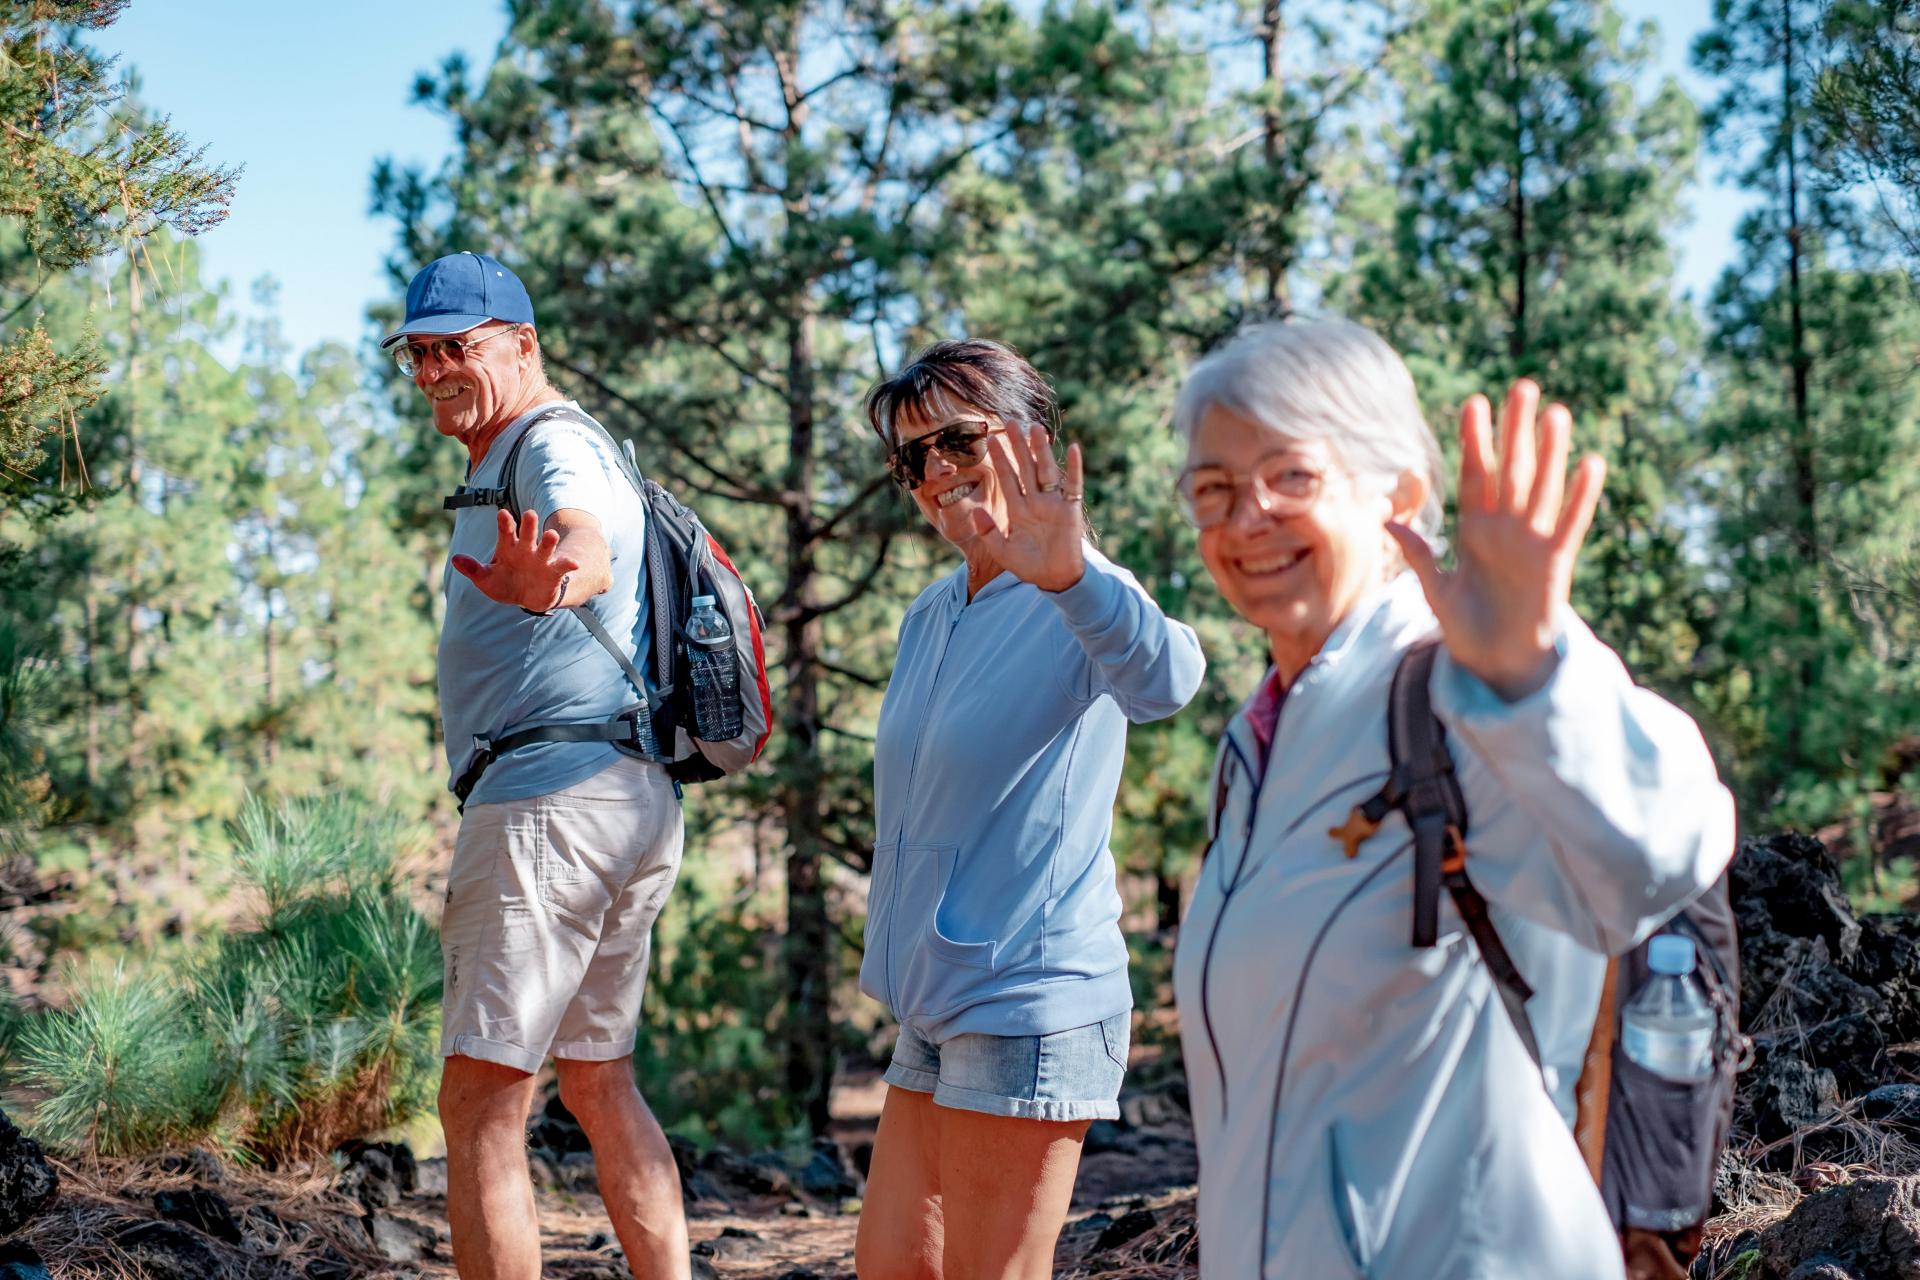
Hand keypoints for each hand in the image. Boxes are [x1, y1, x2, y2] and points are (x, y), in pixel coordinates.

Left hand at [451, 508, 582, 611]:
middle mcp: (526, 549)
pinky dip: (568, 563)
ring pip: (545, 547)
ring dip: (548, 541)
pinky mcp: (553, 571)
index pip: (506, 532)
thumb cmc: (505, 583)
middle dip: (529, 525)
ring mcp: (541, 559)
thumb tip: (454, 559)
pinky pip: (561, 566)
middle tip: (530, 513)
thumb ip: (473, 569)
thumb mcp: (486, 579)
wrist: (528, 597)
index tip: (503, 513)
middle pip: (527, 535)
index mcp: (508, 548)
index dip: (504, 523)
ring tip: (551, 535)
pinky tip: (574, 563)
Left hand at [968, 424, 1086, 591]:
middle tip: (1010, 422)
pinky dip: (1074, 468)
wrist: (1055, 579)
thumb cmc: (1029, 567)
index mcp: (1018, 510)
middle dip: (1018, 446)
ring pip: (1046, 471)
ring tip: (1036, 428)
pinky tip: (1073, 448)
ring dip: (1042, 450)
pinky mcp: (1071, 510)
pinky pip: (1073, 485)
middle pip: (1026, 468)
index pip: (1007, 479)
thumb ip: (988, 533)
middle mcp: (1035, 502)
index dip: (999, 460)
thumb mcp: (1002, 551)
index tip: (989, 440)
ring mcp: (1054, 504)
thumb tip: (976, 513)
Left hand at [1387, 379, 1604, 700]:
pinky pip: (1570, 523)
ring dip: (1550, 453)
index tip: (1474, 402)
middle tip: (1523, 387)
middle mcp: (1505, 529)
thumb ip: (1420, 554)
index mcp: (1475, 530)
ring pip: (1542, 488)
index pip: (1475, 475)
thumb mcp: (1436, 590)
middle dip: (1515, 431)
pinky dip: (1581, 496)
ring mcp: (1532, 542)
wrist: (1496, 664)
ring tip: (1556, 414)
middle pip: (1511, 470)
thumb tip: (1386, 521)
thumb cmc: (1467, 627)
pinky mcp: (1556, 563)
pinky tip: (1591, 463)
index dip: (1475, 441)